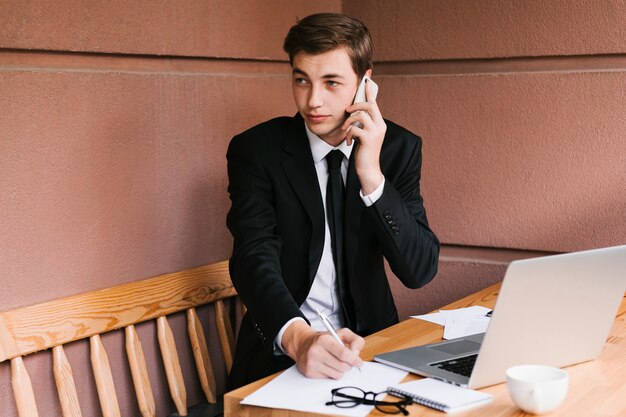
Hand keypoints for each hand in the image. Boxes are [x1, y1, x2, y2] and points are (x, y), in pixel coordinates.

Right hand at [282, 320, 364, 378]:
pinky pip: (329, 378)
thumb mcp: (341, 333)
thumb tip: (356, 353)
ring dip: (340, 370)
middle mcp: (315, 351)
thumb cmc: (324, 340)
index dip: (354, 359)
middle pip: (342, 366)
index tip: (359, 362)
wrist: (303, 344)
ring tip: (335, 361)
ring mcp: (311, 363)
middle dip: (348, 365)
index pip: (343, 354)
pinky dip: (332, 373)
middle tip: (347, 360)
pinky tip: (327, 365)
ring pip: (337, 375)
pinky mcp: (309, 373)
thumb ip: (355, 340)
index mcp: (324, 339)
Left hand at [343, 80, 385, 194]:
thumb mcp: (364, 136)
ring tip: (346, 131)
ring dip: (349, 122)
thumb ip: (362, 125)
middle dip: (355, 105)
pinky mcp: (369, 139)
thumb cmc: (364, 152)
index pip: (374, 103)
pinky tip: (349, 143)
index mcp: (380, 124)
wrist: (369, 169)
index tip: (366, 80)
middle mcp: (380, 126)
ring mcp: (376, 132)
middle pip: (368, 105)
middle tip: (347, 110)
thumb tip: (354, 114)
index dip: (369, 92)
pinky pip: (354, 128)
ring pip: (360, 115)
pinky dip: (348, 134)